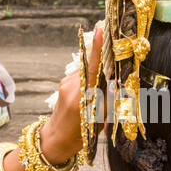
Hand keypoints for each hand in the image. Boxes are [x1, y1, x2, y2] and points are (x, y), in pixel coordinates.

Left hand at [41, 22, 103, 163]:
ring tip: (101, 90)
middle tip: (116, 67)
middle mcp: (71, 86)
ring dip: (96, 75)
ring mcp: (65, 84)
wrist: (54, 140)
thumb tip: (116, 81)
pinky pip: (81, 76)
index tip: (100, 29)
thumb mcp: (99, 120)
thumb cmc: (80, 135)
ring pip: (86, 72)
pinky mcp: (63, 84)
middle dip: (105, 65)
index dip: (97, 48)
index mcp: (81, 97)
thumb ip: (107, 99)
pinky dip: (89, 80)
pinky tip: (92, 92)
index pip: (91, 66)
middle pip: (92, 67)